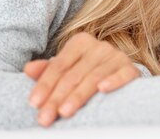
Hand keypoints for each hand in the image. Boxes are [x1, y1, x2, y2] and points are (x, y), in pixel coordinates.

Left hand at [24, 32, 139, 126]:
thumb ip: (47, 70)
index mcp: (80, 42)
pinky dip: (113, 81)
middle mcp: (100, 46)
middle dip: (57, 97)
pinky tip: (103, 89)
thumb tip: (28, 69)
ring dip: (78, 95)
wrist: (118, 74)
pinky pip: (123, 74)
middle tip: (46, 117)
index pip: (59, 64)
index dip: (45, 84)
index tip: (34, 104)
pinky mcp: (131, 69)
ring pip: (94, 77)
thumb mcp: (66, 70)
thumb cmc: (86, 73)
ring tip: (65, 112)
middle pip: (74, 74)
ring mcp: (117, 57)